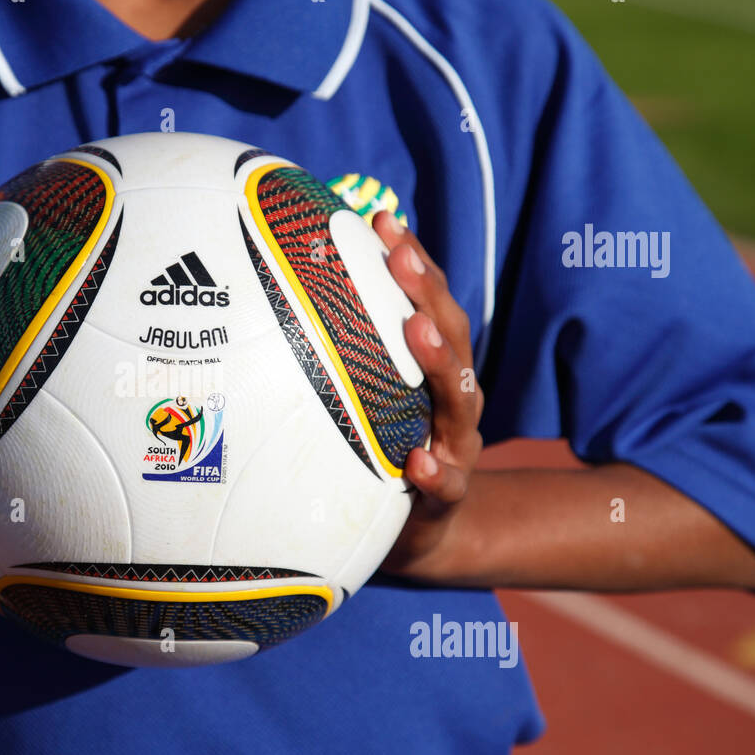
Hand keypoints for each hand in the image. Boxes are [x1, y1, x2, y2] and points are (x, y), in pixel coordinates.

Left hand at [371, 211, 483, 580]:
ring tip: (414, 330)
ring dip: (439, 362)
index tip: (383, 220)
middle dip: (426, 292)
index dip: (413, 262)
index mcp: (435, 372)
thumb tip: (295, 297)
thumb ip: (353, 356)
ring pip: (458, 400)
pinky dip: (434, 470)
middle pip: (451, 338)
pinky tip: (416, 461)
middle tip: (398, 256)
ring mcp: (456, 447)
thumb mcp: (372, 401)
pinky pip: (446, 483)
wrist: (421, 533)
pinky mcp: (447, 497)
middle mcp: (453, 401)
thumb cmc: (387, 454)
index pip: (429, 305)